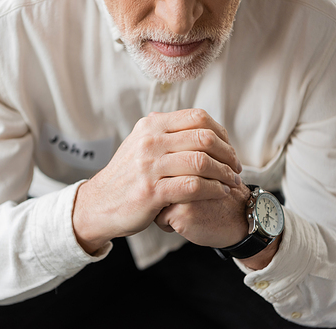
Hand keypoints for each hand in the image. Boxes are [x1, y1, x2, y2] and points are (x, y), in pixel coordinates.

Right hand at [73, 109, 242, 253]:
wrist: (99, 204)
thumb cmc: (127, 176)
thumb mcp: (140, 144)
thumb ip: (165, 132)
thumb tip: (198, 123)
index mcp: (150, 126)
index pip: (197, 117)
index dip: (221, 132)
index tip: (228, 148)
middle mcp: (149, 142)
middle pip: (204, 138)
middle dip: (228, 153)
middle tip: (236, 167)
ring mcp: (149, 167)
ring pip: (202, 162)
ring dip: (225, 173)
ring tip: (232, 181)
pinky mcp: (152, 192)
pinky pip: (194, 186)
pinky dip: (214, 189)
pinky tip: (220, 193)